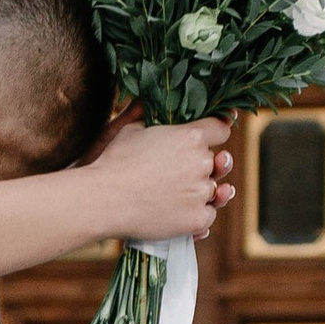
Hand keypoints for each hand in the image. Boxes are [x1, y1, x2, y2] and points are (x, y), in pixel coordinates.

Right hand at [87, 110, 232, 241]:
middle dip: (203, 164)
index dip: (216, 132)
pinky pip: (208, 215)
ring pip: (213, 189)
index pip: (221, 129)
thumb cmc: (114, 162)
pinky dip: (197, 214)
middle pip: (216, 162)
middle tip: (182, 171)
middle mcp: (202, 162)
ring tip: (179, 193)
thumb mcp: (132, 129)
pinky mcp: (197, 219)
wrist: (103, 200)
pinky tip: (181, 212)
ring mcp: (201, 192)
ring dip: (200, 191)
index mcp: (191, 136)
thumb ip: (152, 119)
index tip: (215, 136)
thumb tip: (149, 104)